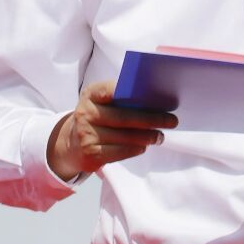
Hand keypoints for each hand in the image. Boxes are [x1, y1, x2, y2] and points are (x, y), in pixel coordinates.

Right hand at [47, 81, 177, 180]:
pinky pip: (119, 152)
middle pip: (124, 117)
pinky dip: (135, 149)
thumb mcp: (102, 103)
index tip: (155, 96)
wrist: (72, 143)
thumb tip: (155, 102)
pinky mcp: (90, 154)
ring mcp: (86, 134)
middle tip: (171, 121)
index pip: (112, 89)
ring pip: (125, 136)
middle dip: (152, 119)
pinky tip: (144, 146)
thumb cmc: (97, 118)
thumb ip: (122, 98)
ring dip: (148, 137)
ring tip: (160, 136)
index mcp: (91, 94)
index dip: (132, 92)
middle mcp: (86, 113)